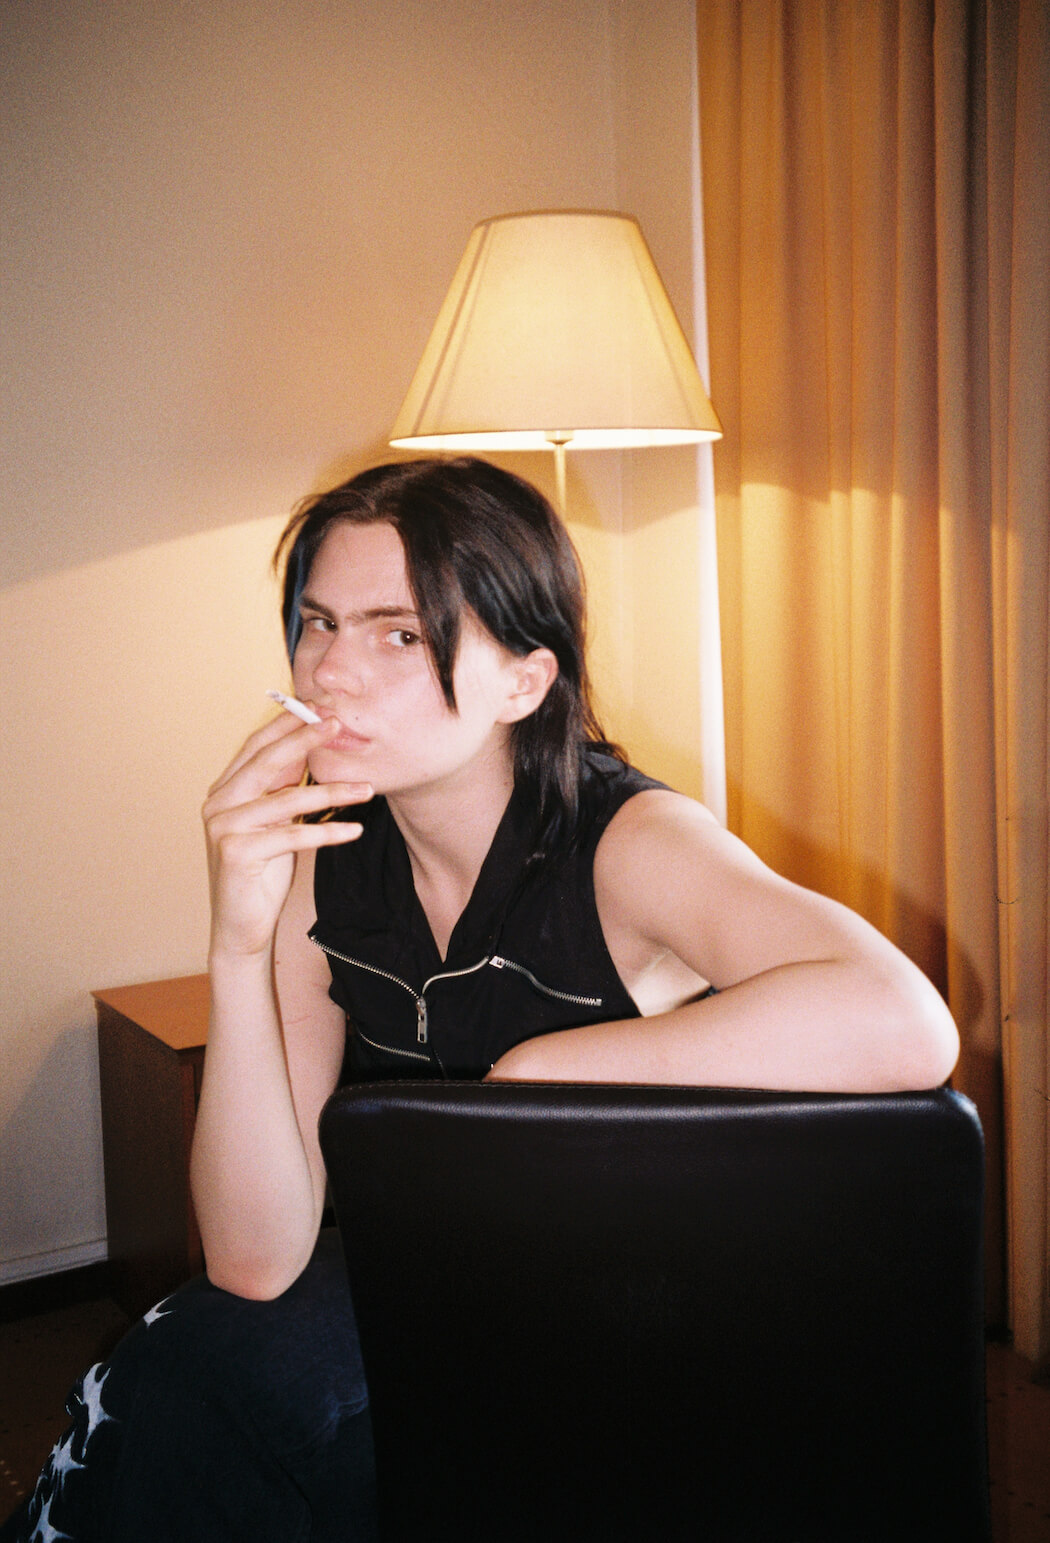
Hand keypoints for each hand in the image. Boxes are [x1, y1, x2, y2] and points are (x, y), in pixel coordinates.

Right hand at [203, 710, 370, 959]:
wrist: (241, 926)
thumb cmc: (261, 873)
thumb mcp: (274, 823)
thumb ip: (281, 789)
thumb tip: (309, 748)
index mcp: (224, 790)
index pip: (255, 747)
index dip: (287, 725)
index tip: (320, 709)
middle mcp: (217, 804)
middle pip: (267, 761)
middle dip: (305, 739)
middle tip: (339, 725)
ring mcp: (223, 828)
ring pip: (287, 800)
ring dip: (332, 791)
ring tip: (367, 788)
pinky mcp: (237, 853)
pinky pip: (293, 836)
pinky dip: (328, 832)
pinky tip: (355, 829)